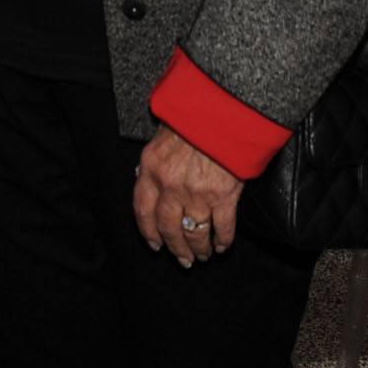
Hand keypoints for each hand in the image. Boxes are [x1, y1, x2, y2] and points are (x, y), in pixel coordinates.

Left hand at [133, 124, 241, 266]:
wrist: (222, 107)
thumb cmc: (193, 116)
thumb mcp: (162, 133)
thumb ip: (154, 160)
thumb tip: (145, 177)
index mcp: (152, 169)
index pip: (143, 210)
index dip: (148, 232)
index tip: (155, 244)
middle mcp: (171, 186)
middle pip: (169, 228)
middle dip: (176, 248)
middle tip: (183, 259)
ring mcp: (197, 193)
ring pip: (195, 232)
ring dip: (199, 248)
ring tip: (202, 255)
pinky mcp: (224, 195)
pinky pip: (222, 226)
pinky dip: (223, 239)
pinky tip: (222, 245)